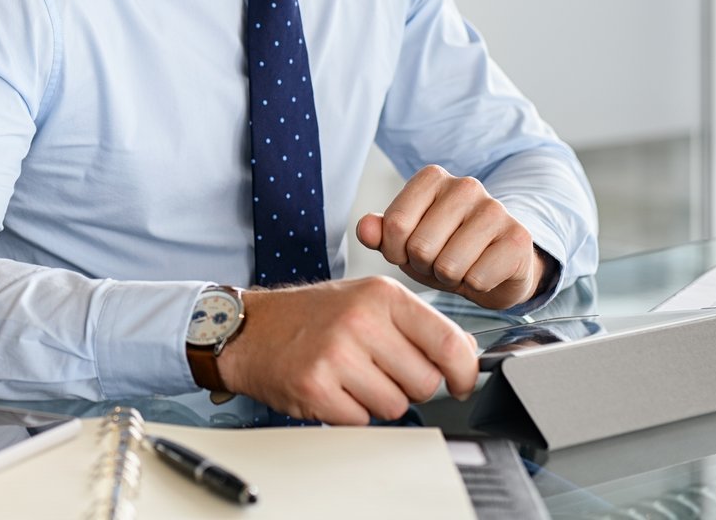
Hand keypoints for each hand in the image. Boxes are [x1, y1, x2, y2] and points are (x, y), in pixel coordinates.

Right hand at [215, 276, 477, 423]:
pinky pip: (360, 421)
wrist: (249, 329)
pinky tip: (331, 389)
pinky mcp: (316, 387)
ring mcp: (336, 354)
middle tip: (379, 371)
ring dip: (377, 401)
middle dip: (408, 386)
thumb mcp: (366, 300)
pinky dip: (348, 413)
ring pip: (395, 406)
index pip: (449, 343)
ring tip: (350, 377)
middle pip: (425, 383)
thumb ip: (417, 324)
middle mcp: (361, 320)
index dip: (463, 373)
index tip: (460, 383)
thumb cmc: (310, 316)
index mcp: (381, 295)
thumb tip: (465, 353)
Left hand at [355, 165, 544, 310]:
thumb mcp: (404, 242)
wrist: (496, 269)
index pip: (394, 223)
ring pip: (449, 264)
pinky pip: (477, 278)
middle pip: (420, 245)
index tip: (407, 253)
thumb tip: (364, 228)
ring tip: (459, 268)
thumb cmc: (444, 251)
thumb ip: (380, 233)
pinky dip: (475, 286)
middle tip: (438, 263)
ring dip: (449, 279)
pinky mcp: (519, 237)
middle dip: (424, 266)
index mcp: (432, 178)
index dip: (395, 251)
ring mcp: (495, 209)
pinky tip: (483, 273)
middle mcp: (465, 185)